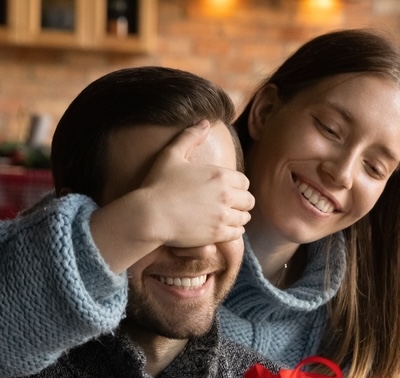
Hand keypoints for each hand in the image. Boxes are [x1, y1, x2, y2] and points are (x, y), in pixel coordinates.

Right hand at [89, 119, 253, 273]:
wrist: (150, 215)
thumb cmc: (158, 184)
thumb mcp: (172, 155)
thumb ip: (190, 136)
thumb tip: (205, 121)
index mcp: (220, 175)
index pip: (244, 182)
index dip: (237, 186)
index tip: (228, 190)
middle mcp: (226, 195)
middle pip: (249, 200)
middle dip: (241, 202)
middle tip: (229, 205)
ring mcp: (223, 216)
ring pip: (245, 218)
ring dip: (238, 217)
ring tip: (226, 218)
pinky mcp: (218, 234)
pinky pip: (237, 233)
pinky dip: (232, 231)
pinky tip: (222, 229)